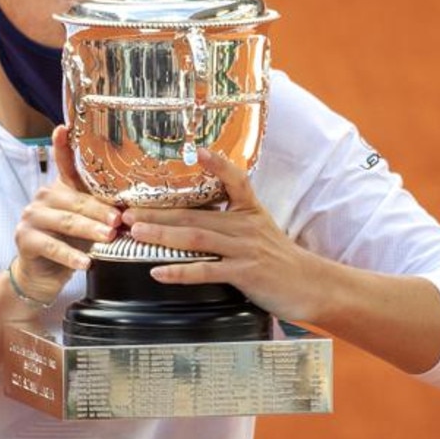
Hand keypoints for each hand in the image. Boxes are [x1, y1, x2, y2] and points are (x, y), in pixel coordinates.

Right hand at [11, 126, 120, 300]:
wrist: (43, 274)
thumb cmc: (72, 243)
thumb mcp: (88, 223)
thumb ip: (102, 210)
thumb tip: (135, 206)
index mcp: (61, 188)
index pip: (64, 164)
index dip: (63, 146)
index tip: (64, 128)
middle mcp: (44, 196)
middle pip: (75, 199)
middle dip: (99, 210)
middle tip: (119, 220)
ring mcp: (31, 216)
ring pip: (65, 221)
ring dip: (89, 230)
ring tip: (109, 238)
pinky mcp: (25, 238)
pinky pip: (52, 246)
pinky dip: (71, 255)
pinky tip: (86, 263)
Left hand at [123, 149, 325, 320]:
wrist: (312, 287)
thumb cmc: (281, 262)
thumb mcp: (260, 231)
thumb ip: (232, 223)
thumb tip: (196, 221)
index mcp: (249, 211)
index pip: (236, 180)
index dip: (218, 164)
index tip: (198, 150)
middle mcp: (245, 226)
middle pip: (196, 215)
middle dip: (158, 213)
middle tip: (127, 212)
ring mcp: (245, 249)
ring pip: (197, 238)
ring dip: (162, 235)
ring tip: (136, 233)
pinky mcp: (246, 272)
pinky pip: (207, 270)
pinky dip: (180, 271)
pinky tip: (158, 272)